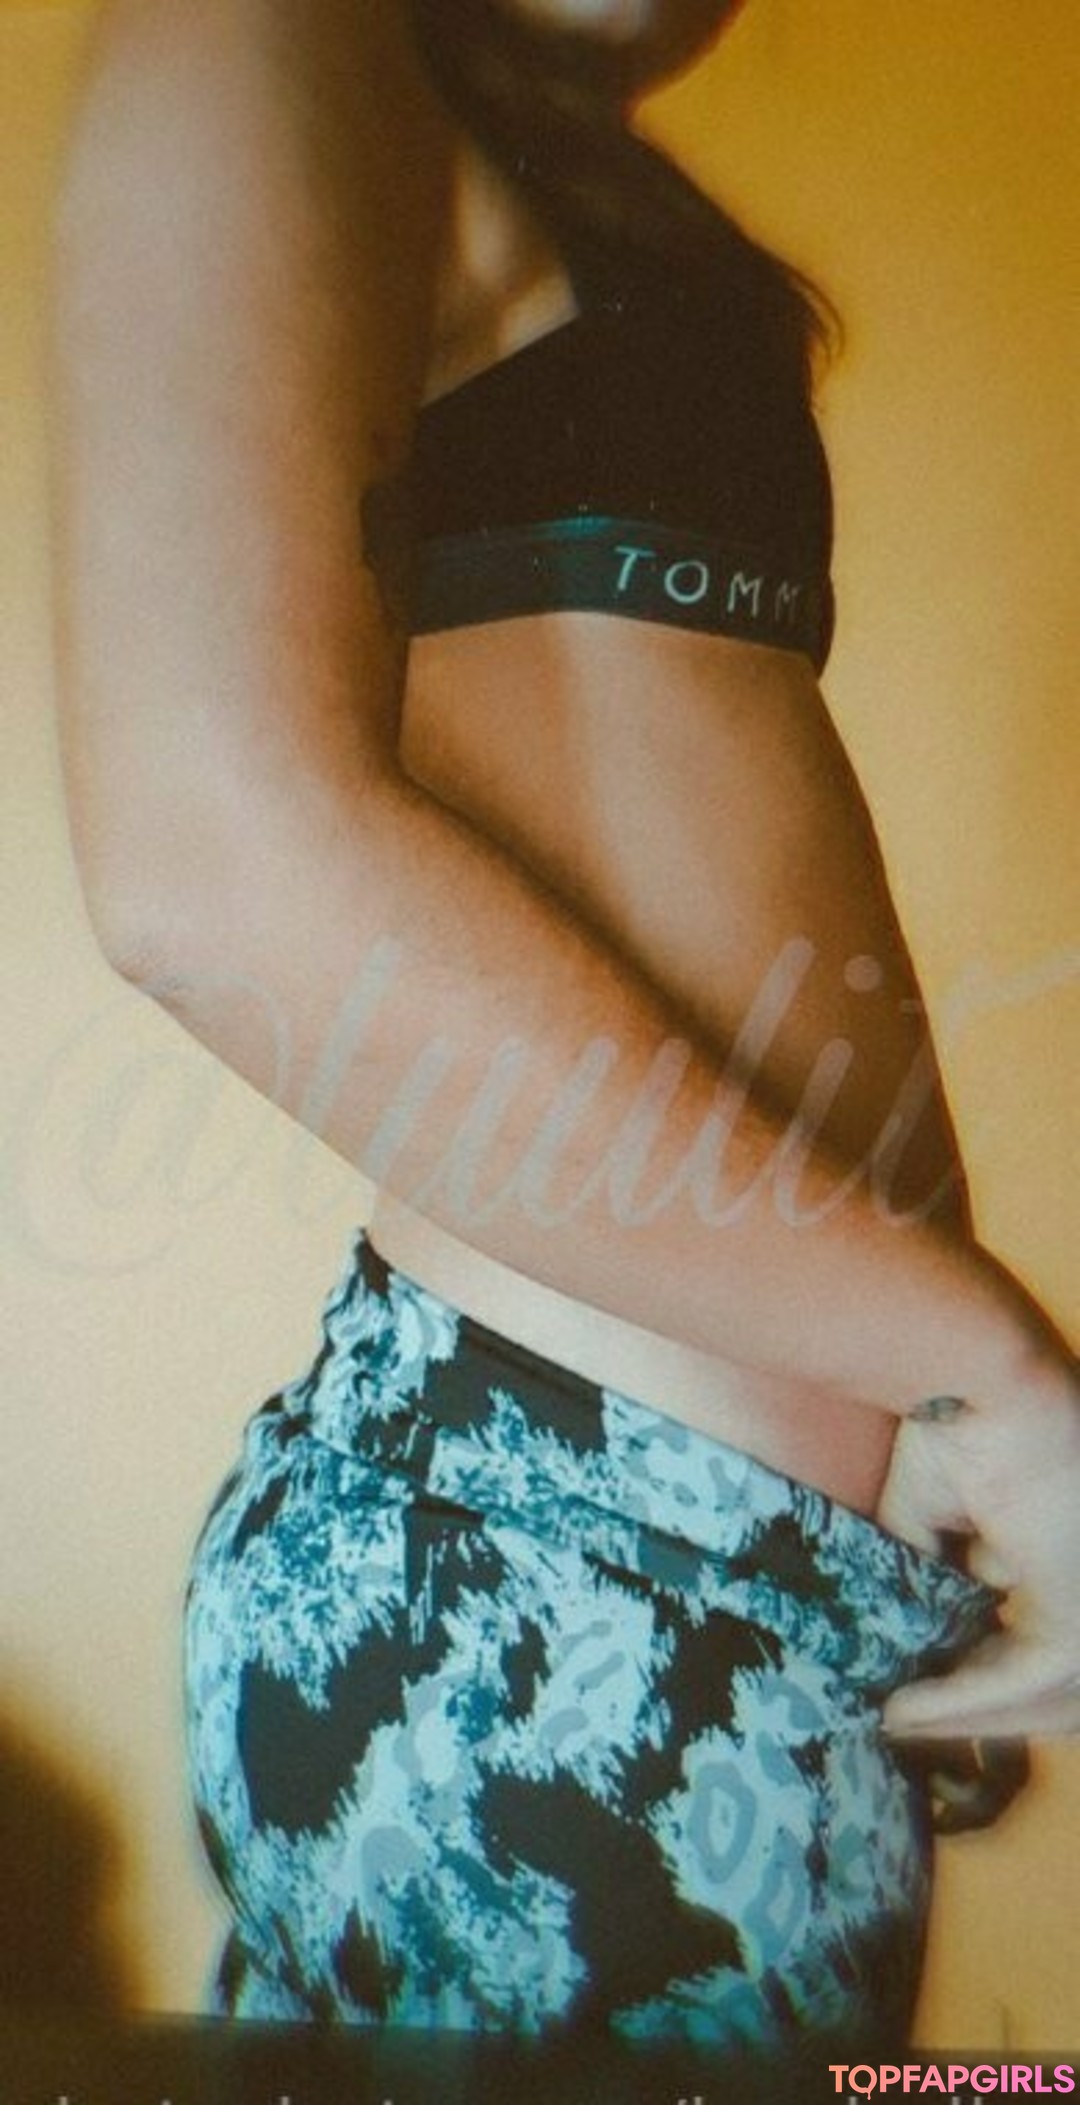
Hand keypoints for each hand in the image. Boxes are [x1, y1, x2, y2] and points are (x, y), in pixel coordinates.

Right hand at [879, 1354, 1079, 1739]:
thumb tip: (897, 1629)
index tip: (916, 1687)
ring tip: (895, 1721)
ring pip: (1038, 1692)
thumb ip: (926, 1571)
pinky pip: (1014, 1679)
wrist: (974, 1376)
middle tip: (905, 1719)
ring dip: (963, 1714)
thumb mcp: (930, 1510)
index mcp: (1070, 1543)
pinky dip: (956, 1701)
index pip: (1043, 1629)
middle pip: (1051, 1678)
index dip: (981, 1665)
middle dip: (978, 1706)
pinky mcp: (1076, 1612)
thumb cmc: (953, 1416)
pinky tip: (901, 1709)